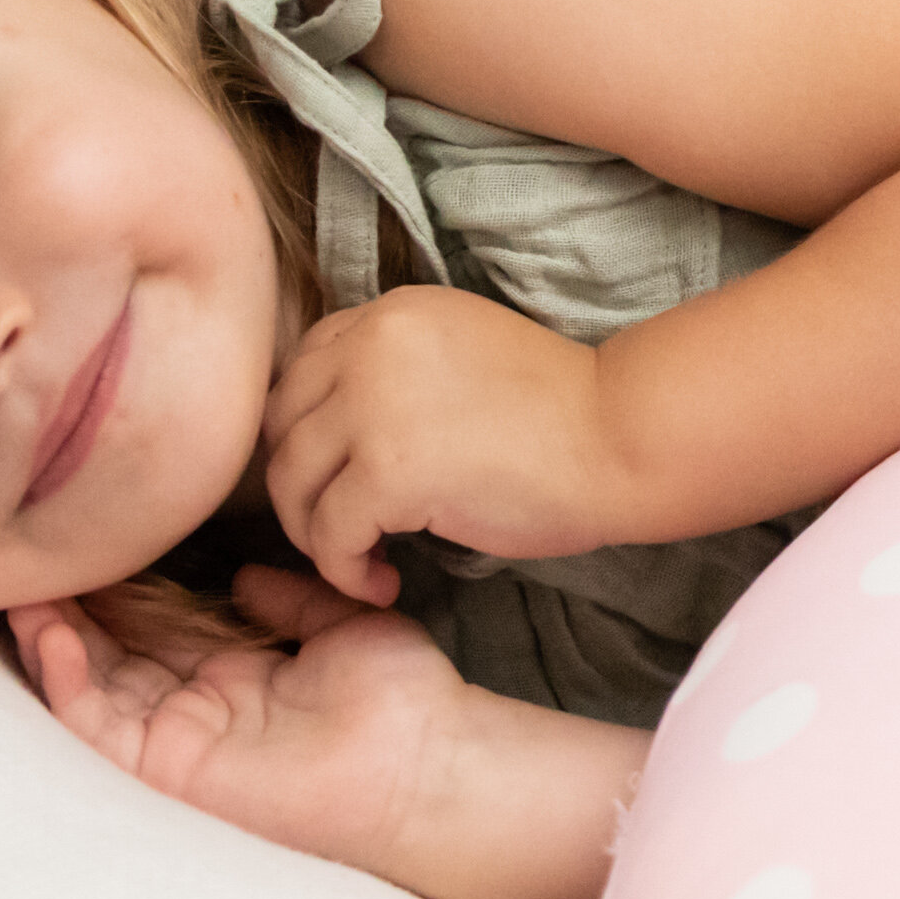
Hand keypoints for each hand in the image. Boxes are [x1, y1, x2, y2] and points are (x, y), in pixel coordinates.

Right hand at [9, 564, 474, 880]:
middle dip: (68, 612)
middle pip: (108, 657)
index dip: (116, 593)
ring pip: (90, 689)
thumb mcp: (343, 625)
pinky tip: (48, 632)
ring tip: (21, 589)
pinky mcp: (168, 770)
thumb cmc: (403, 703)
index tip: (88, 541)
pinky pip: (99, 726)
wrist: (428, 762)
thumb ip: (288, 600)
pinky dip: (65, 682)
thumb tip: (242, 577)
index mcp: (235, 679)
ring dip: (50, 641)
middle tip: (31, 559)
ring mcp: (179, 742)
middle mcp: (199, 711)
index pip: (153, 631)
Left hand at [263, 284, 634, 603]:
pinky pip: (328, 534)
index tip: (339, 475)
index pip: (303, 370)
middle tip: (341, 528)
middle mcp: (368, 347)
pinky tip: (381, 584)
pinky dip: (344, 570)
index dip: (309, 431)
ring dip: (315, 534)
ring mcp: (370, 407)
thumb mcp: (461, 355)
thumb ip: (396, 371)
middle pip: (281, 424)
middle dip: (300, 485)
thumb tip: (335, 434)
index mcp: (390, 314)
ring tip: (362, 562)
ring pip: (291, 482)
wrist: (618, 436)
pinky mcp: (385, 471)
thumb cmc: (561, 411)